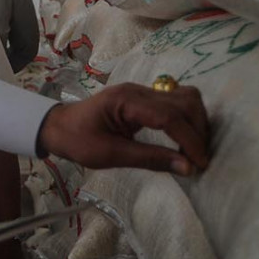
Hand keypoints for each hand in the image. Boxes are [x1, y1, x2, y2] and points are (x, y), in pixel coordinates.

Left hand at [38, 83, 209, 174]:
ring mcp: (142, 91)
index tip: (201, 163)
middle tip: (199, 159)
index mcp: (126, 101)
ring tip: (195, 149)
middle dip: (198, 130)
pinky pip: (176, 101)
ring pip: (185, 97)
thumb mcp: (110, 155)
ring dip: (196, 121)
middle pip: (184, 101)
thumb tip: (187, 167)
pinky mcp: (144, 97)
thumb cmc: (78, 141)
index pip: (170, 116)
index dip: (190, 140)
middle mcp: (138, 90)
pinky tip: (185, 139)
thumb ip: (150, 159)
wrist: (57, 126)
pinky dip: (187, 118)